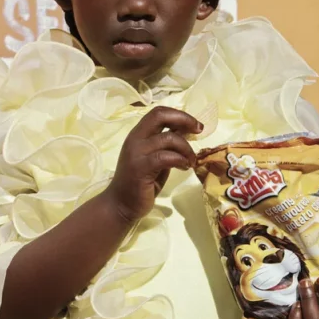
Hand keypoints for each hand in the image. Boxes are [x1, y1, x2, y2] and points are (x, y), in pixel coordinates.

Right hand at [105, 106, 201, 223]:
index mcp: (138, 135)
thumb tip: (185, 133)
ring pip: (168, 138)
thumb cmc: (139, 184)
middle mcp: (136, 139)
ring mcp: (137, 152)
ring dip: (186, 148)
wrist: (120, 205)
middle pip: (160, 116)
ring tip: (191, 161)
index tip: (195, 125)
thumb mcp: (156, 160)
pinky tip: (184, 167)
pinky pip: (166, 157)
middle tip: (198, 131)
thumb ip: (167, 147)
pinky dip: (180, 160)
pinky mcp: (141, 167)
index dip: (179, 115)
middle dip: (184, 120)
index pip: (158, 113)